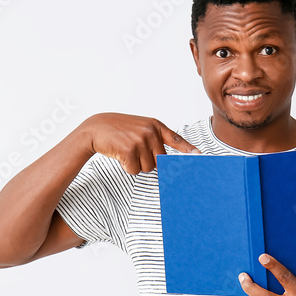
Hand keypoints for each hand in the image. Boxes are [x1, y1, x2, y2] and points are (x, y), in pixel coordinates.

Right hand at [79, 112, 200, 173]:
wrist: (95, 128)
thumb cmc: (118, 130)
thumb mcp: (139, 128)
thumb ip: (153, 139)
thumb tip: (164, 161)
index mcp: (155, 125)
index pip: (175, 139)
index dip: (188, 149)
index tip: (200, 155)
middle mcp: (150, 132)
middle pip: (160, 161)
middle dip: (147, 160)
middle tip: (133, 149)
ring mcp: (140, 140)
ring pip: (148, 167)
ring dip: (136, 164)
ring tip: (125, 150)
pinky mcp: (129, 150)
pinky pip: (135, 170)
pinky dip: (127, 167)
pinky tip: (119, 154)